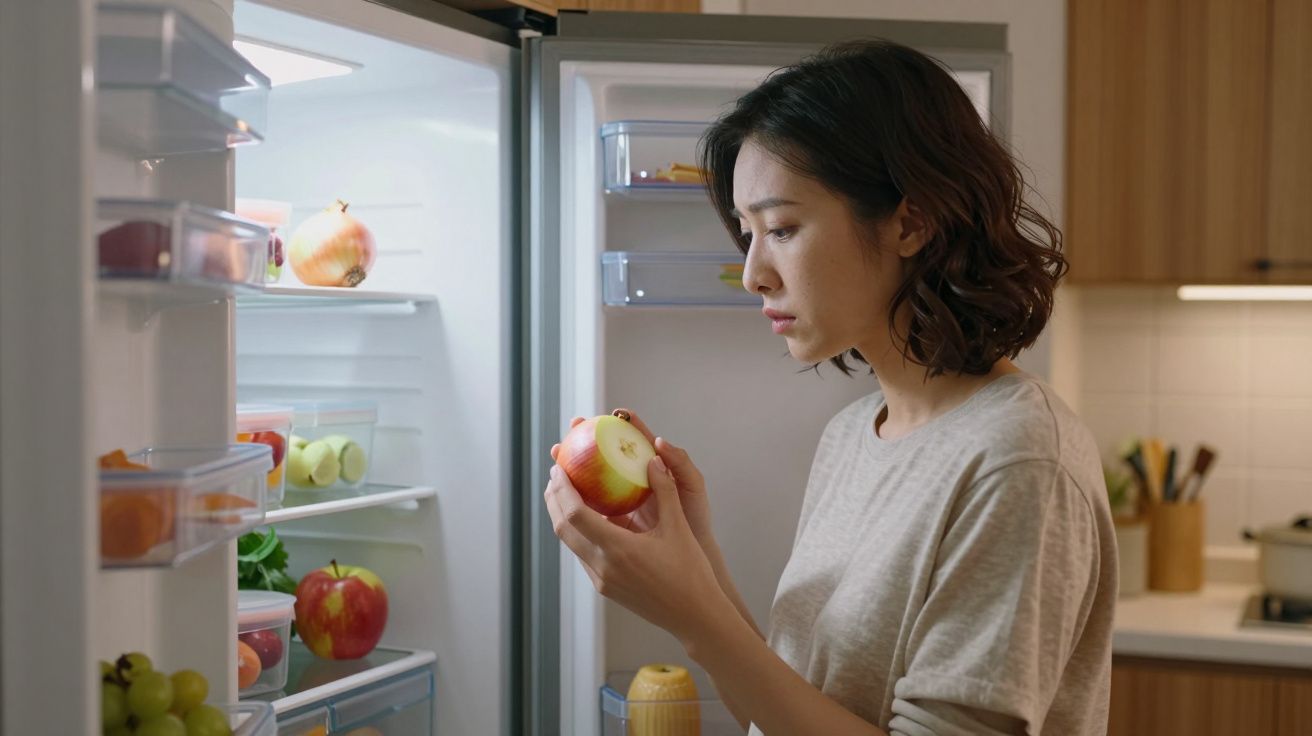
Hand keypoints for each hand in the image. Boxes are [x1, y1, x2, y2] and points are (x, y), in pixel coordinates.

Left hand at [544, 453, 726, 645]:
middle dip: (554, 499)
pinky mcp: (606, 588)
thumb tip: (654, 459)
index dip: (563, 488)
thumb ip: (664, 490)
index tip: (558, 468)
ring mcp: (602, 580)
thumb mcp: (679, 527)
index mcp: (618, 549)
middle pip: (563, 529)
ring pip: (571, 543)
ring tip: (567, 493)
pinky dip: (579, 533)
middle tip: (556, 474)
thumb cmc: (691, 573)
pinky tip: (590, 519)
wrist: (695, 616)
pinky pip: (584, 555)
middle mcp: (603, 567)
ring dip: (563, 517)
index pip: (575, 514)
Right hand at [550, 409, 713, 544]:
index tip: (609, 412)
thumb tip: (658, 442)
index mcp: (655, 467)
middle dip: (589, 438)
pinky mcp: (614, 518)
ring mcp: (623, 498)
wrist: (689, 558)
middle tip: (573, 427)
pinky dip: (578, 494)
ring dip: (578, 465)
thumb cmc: (696, 520)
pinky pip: (593, 503)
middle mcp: (636, 479)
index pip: (636, 438)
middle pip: (608, 453)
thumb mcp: (693, 488)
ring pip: (596, 477)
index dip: (622, 423)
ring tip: (560, 455)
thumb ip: (681, 464)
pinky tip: (562, 489)